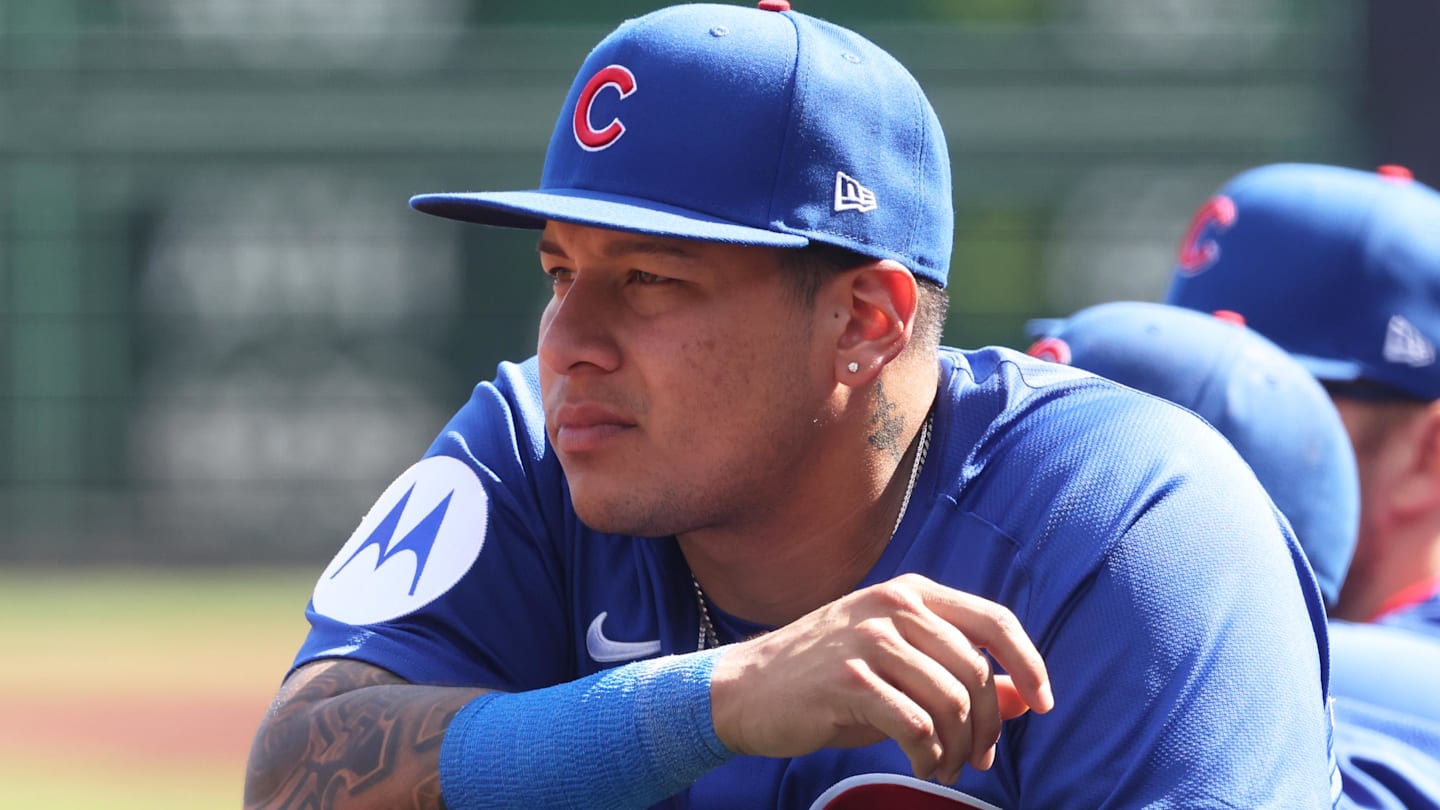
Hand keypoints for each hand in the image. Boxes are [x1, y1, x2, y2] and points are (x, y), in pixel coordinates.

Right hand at [708, 573, 1051, 784]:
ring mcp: (869, 640)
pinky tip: (922, 764)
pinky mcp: (848, 680)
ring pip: (951, 701)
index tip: (1044, 703)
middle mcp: (893, 607)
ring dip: (959, 747)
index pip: (994, 620)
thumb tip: (1025, 697)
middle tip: (979, 757)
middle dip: (989, 724)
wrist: (747, 689)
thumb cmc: (828, 677)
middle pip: (976, 669)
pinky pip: (916, 726)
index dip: (1029, 663)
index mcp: (910, 594)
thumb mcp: (899, 663)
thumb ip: (960, 673)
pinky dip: (929, 755)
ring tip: (946, 765)